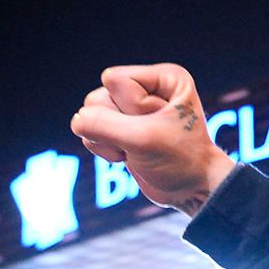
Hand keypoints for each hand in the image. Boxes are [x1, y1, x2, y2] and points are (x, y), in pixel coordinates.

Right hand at [70, 64, 236, 214]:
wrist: (191, 190)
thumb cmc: (180, 162)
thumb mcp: (142, 140)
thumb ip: (102, 125)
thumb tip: (77, 121)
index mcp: (165, 78)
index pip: (115, 80)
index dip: (130, 109)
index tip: (159, 126)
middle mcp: (148, 86)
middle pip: (99, 97)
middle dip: (118, 126)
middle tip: (149, 140)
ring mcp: (131, 107)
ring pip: (89, 112)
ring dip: (109, 139)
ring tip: (138, 149)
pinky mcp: (120, 125)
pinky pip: (88, 129)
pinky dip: (104, 147)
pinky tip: (129, 154)